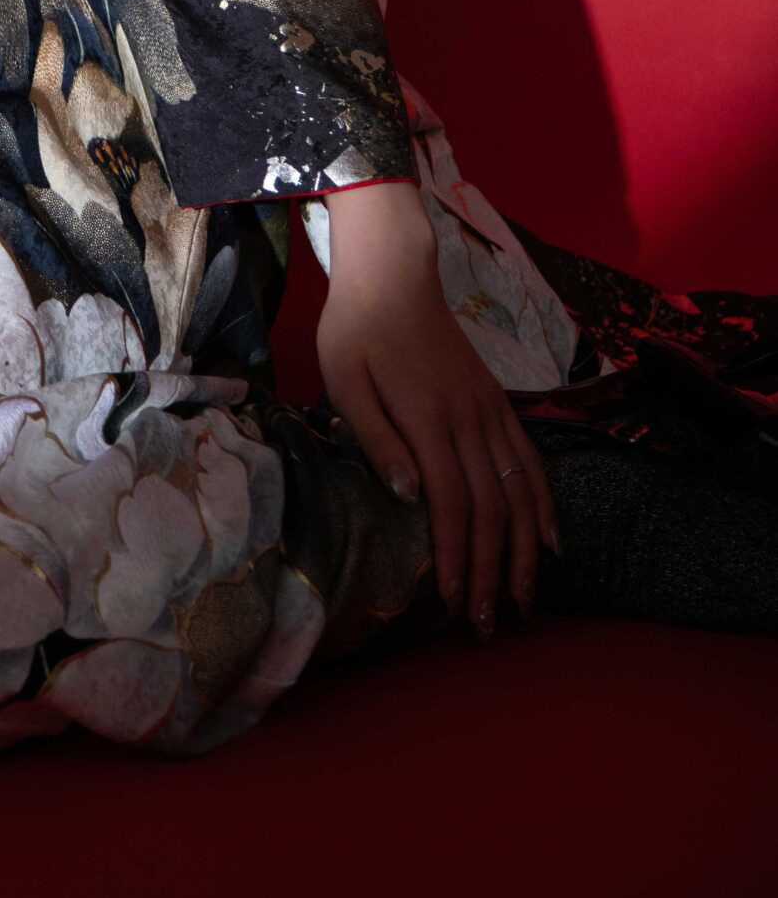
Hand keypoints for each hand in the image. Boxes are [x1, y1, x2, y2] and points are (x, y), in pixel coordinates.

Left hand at [315, 185, 559, 636]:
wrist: (395, 272)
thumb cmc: (357, 329)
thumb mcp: (345, 380)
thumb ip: (377, 438)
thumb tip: (411, 497)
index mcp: (428, 419)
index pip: (453, 505)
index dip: (459, 559)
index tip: (456, 605)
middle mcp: (468, 419)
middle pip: (493, 509)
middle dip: (494, 571)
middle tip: (491, 625)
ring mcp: (490, 410)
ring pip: (520, 490)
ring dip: (526, 550)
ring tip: (525, 599)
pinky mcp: (497, 402)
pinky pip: (529, 459)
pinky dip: (544, 503)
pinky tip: (552, 539)